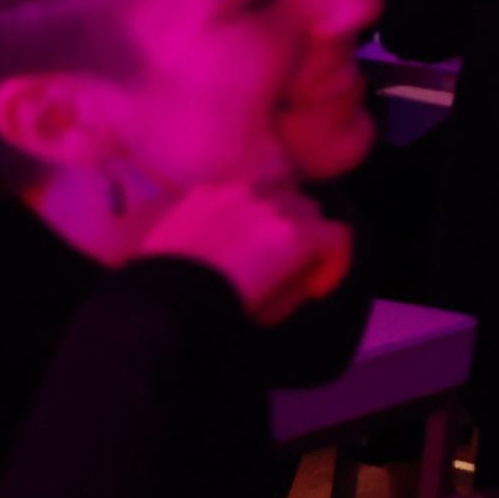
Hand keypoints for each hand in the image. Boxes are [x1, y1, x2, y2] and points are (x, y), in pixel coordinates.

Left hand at [133, 177, 352, 324]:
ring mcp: (240, 190)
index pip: (339, 235)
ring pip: (276, 189)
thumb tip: (306, 272)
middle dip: (306, 230)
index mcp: (297, 235)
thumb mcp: (274, 308)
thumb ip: (300, 282)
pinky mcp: (207, 188)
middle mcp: (276, 202)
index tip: (316, 281)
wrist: (159, 299)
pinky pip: (238, 188)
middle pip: (310, 207)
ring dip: (275, 210)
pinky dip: (241, 203)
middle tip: (285, 255)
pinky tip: (224, 225)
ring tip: (254, 234)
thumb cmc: (222, 309)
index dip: (333, 259)